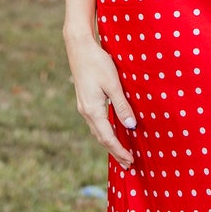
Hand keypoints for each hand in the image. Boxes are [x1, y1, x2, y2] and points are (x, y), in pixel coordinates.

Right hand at [65, 26, 135, 167]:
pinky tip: (112, 131)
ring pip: (98, 131)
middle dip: (115, 151)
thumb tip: (131, 127)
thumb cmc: (98, 63)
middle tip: (128, 164)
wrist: (79, 47)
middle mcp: (86, 112)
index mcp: (93, 110)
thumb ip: (122, 106)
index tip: (131, 161)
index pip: (108, 138)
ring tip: (121, 152)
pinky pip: (95, 122)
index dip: (120, 150)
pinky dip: (105, 132)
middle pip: (101, 138)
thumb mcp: (113, 84)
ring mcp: (84, 107)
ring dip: (109, 143)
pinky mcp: (85, 100)